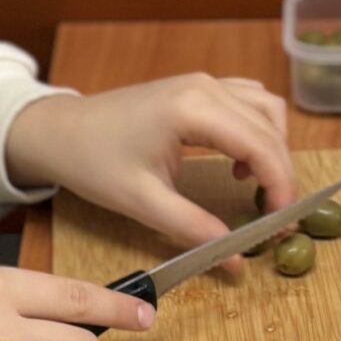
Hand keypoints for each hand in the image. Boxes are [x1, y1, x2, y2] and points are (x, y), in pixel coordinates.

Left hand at [4, 74, 294, 259]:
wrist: (59, 131)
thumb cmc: (93, 161)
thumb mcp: (143, 202)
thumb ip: (193, 229)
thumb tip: (235, 259)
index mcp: (193, 109)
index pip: (261, 145)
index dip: (281, 187)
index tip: (282, 224)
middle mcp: (205, 86)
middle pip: (270, 128)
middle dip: (281, 174)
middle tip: (276, 219)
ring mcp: (202, 82)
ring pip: (266, 110)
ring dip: (272, 149)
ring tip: (255, 190)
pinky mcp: (197, 87)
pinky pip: (247, 102)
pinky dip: (257, 132)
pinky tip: (239, 163)